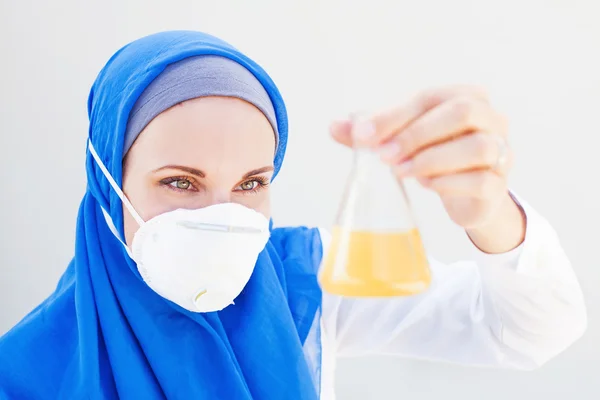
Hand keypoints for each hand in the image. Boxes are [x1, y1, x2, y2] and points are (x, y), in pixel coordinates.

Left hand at [330, 85, 524, 250]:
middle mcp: (492, 119)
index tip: (363, 136)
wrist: (469, 196)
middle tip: (384, 157)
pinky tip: (427, 185)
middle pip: (461, 112)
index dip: (394, 115)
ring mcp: (502, 152)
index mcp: (467, 97)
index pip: (430, 97)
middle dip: (417, 134)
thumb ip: (371, 134)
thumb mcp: (402, 142)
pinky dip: (448, 183)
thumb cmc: (435, 157)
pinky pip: (480, 180)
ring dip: (432, 159)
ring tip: (402, 172)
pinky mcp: (499, 185)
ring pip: (478, 147)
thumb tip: (333, 126)